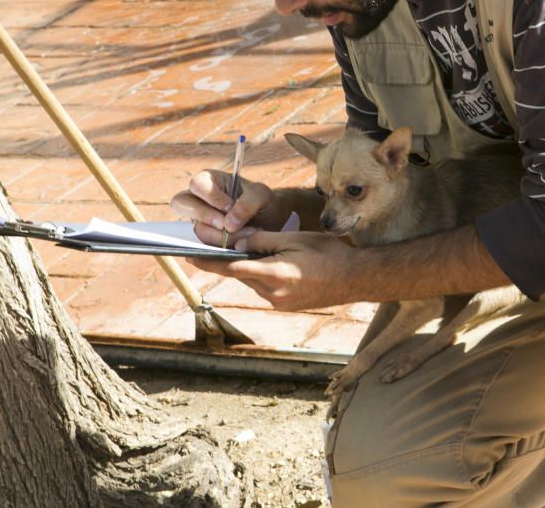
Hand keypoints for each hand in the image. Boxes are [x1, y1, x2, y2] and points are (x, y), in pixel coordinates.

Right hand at [170, 169, 289, 244]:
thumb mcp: (260, 196)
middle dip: (205, 216)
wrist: (270, 219)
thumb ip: (246, 205)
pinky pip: (205, 246)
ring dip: (222, 236)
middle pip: (182, 204)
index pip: (198, 184)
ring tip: (249, 233)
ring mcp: (199, 220)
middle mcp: (199, 199)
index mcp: (210, 180)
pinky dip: (225, 247)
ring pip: (197, 229)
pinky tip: (243, 244)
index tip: (229, 207)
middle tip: (226, 225)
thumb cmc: (261, 201)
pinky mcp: (206, 239)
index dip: (210, 196)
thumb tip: (228, 225)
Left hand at [187, 230, 358, 310]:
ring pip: (252, 281)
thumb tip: (237, 240)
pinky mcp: (286, 306)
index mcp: (274, 274)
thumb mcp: (294, 239)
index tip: (190, 255)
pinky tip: (272, 265)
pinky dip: (262, 276)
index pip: (231, 267)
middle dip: (228, 260)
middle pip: (240, 274)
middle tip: (212, 245)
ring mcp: (279, 303)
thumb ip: (262, 240)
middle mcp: (273, 293)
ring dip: (248, 268)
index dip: (208, 261)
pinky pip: (265, 289)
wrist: (355, 278)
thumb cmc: (328, 253)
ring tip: (252, 251)